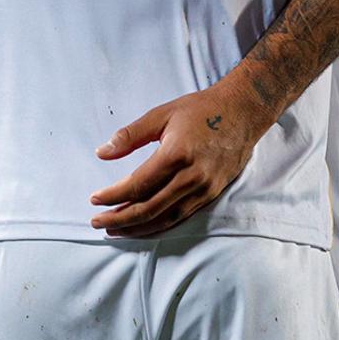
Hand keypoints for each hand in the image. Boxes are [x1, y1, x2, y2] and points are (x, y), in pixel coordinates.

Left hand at [90, 75, 269, 237]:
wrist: (243, 112)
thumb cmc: (201, 109)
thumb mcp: (162, 114)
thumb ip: (130, 135)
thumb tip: (102, 152)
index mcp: (176, 154)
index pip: (137, 185)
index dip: (113, 196)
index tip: (94, 200)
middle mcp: (191, 176)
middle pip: (148, 208)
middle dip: (119, 219)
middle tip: (97, 222)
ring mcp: (204, 188)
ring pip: (165, 219)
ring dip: (137, 228)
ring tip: (115, 230)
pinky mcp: (212, 194)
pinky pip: (181, 217)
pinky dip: (159, 225)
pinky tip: (144, 226)